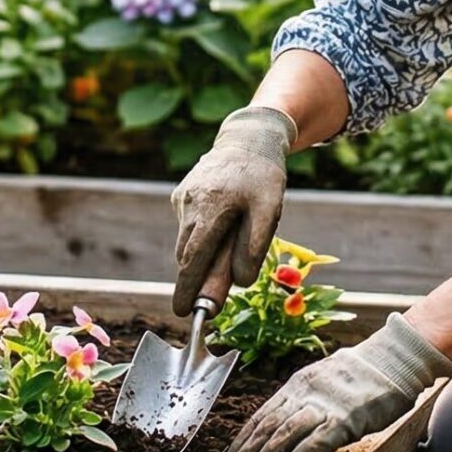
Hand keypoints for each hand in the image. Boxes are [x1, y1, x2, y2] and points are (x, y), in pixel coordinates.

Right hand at [170, 105, 292, 314]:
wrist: (248, 138)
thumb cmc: (263, 177)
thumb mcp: (270, 211)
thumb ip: (254, 246)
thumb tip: (240, 281)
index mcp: (211, 207)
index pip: (194, 258)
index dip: (188, 288)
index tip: (182, 312)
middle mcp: (190, 203)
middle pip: (188, 255)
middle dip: (196, 279)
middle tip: (211, 299)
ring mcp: (182, 198)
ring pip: (187, 242)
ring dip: (202, 257)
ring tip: (230, 241)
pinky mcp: (181, 195)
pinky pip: (189, 227)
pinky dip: (202, 237)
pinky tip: (223, 223)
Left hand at [218, 315, 451, 451]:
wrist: (393, 359)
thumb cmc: (358, 377)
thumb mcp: (319, 385)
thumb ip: (299, 406)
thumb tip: (276, 432)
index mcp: (295, 387)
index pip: (259, 418)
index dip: (240, 443)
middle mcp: (304, 394)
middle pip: (266, 428)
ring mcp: (325, 404)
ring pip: (285, 432)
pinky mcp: (349, 416)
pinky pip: (322, 436)